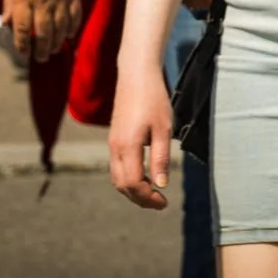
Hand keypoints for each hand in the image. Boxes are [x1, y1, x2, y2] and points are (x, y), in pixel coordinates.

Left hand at [1, 0, 83, 62]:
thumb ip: (10, 3)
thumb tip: (8, 23)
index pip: (23, 29)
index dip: (23, 45)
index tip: (24, 55)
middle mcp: (42, 1)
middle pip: (44, 33)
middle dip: (42, 49)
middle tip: (41, 58)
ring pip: (61, 28)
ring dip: (58, 42)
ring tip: (54, 50)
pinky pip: (75, 15)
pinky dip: (73, 27)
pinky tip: (69, 35)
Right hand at [108, 66, 173, 209]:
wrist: (136, 74)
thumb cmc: (154, 98)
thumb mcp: (163, 128)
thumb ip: (161, 157)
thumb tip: (161, 185)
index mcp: (127, 146)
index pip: (134, 184)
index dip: (148, 198)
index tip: (164, 202)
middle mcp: (115, 148)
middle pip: (123, 185)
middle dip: (140, 199)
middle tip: (160, 203)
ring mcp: (112, 143)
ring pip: (117, 178)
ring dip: (133, 190)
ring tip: (153, 193)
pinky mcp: (114, 138)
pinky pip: (117, 167)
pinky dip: (128, 179)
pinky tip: (144, 176)